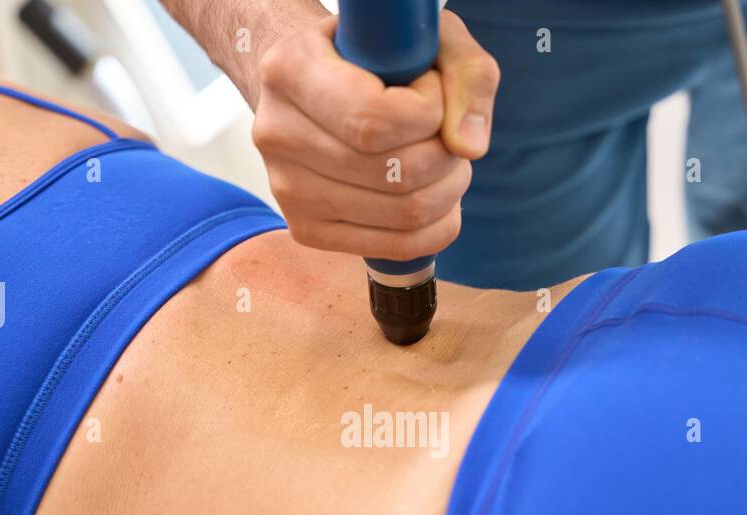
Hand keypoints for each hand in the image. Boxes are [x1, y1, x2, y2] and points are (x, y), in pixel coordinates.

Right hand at [250, 10, 499, 261]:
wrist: (312, 84)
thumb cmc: (371, 52)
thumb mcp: (423, 34)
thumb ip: (465, 73)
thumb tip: (469, 148)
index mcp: (290, 71)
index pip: (373, 121)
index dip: (429, 113)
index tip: (432, 91)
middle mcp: (277, 134)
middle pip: (395, 174)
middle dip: (446, 156)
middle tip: (447, 133)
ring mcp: (287, 190)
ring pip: (403, 214)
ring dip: (448, 190)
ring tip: (442, 159)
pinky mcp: (306, 230)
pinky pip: (396, 248)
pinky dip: (438, 226)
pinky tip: (437, 195)